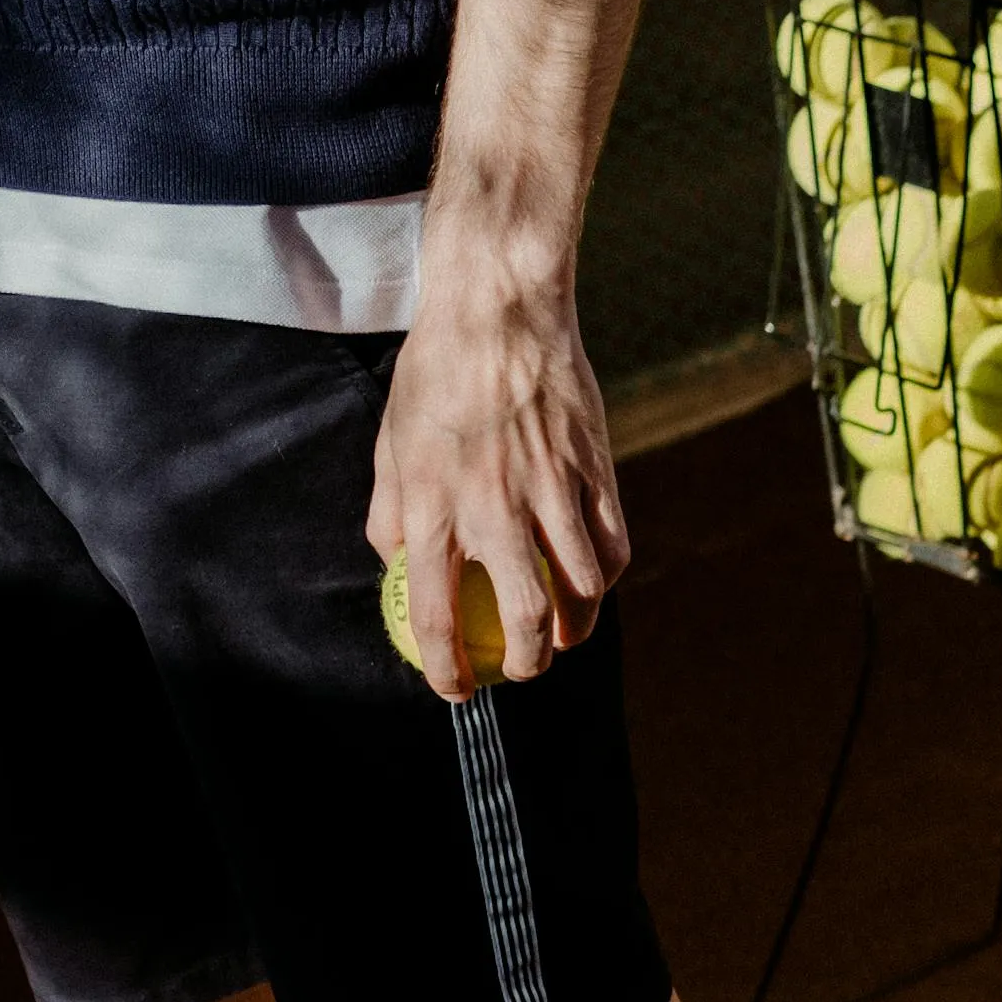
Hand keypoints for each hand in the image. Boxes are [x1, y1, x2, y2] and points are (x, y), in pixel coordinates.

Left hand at [365, 257, 628, 702]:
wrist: (498, 312)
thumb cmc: (435, 373)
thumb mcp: (390, 443)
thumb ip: (391, 512)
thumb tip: (398, 563)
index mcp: (433, 506)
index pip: (438, 615)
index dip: (448, 668)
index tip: (456, 689)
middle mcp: (494, 508)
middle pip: (523, 618)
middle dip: (526, 664)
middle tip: (522, 670)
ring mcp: (551, 490)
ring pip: (581, 590)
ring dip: (575, 627)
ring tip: (565, 634)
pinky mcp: (595, 470)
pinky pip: (611, 544)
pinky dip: (605, 577)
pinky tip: (594, 583)